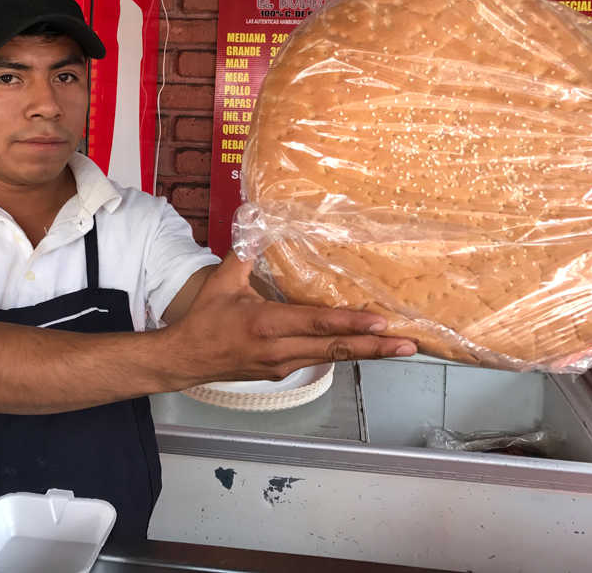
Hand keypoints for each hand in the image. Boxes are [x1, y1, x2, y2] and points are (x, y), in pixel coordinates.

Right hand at [163, 253, 417, 387]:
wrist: (184, 360)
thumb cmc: (203, 320)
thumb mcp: (223, 280)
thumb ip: (245, 251)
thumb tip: (258, 218)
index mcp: (266, 324)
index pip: (317, 324)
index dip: (351, 323)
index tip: (380, 321)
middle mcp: (280, 349)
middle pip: (336, 349)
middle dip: (374, 347)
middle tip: (408, 344)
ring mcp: (283, 364)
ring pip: (332, 358)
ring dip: (366, 353)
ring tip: (397, 347)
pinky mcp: (282, 372)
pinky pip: (319, 360)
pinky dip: (343, 354)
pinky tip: (363, 347)